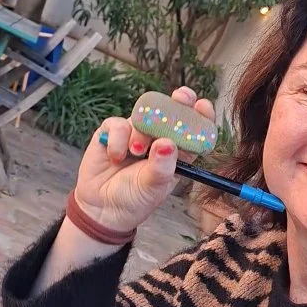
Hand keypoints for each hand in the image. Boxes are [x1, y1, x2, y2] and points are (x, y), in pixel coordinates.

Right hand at [73, 87, 215, 232]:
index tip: (203, 106)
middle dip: (179, 102)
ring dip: (142, 132)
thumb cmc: (135, 199)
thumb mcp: (153, 188)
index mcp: (177, 153)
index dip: (201, 116)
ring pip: (144, 117)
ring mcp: (135, 133)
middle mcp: (158, 139)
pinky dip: (118, 139)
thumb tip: (167, 143)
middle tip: (181, 98)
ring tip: (136, 153)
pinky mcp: (112, 133)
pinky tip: (116, 156)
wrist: (102, 209)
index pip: (194, 130)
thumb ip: (161, 167)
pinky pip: (117, 124)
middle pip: (172, 111)